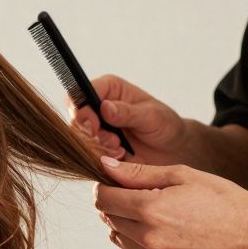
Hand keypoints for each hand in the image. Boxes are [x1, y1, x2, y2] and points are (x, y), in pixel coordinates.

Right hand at [69, 75, 187, 165]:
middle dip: (91, 135)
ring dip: (98, 148)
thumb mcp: (151, 116)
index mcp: (108, 89)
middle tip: (114, 142)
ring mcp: (95, 128)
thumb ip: (127, 112)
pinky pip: (86, 154)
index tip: (95, 126)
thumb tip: (105, 107)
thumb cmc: (166, 125)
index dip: (81, 110)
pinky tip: (119, 156)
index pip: (80, 93)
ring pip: (79, 139)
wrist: (172, 150)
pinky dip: (101, 158)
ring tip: (121, 150)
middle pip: (75, 119)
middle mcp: (97, 106)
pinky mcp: (96, 146)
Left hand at [94, 156, 247, 248]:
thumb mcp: (182, 176)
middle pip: (106, 217)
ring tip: (154, 213)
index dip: (104, 186)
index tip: (115, 183)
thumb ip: (138, 172)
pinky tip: (158, 231)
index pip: (102, 198)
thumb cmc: (222, 200)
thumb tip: (104, 164)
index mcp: (149, 208)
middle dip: (116, 203)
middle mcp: (146, 236)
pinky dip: (135, 241)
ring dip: (124, 223)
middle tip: (141, 195)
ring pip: (116, 236)